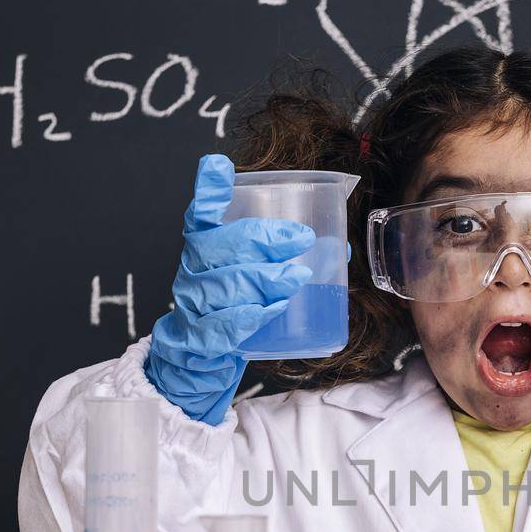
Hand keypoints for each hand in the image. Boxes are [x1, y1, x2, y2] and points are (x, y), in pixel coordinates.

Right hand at [145, 154, 313, 423]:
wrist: (196, 364)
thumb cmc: (231, 312)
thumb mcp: (249, 280)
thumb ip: (283, 260)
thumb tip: (338, 247)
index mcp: (202, 252)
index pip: (199, 216)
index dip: (208, 192)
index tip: (219, 167)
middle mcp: (192, 273)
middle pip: (216, 246)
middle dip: (261, 238)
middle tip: (301, 238)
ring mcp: (192, 307)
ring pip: (223, 285)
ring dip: (263, 279)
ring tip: (297, 277)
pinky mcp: (198, 341)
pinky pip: (221, 326)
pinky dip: (248, 317)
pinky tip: (271, 310)